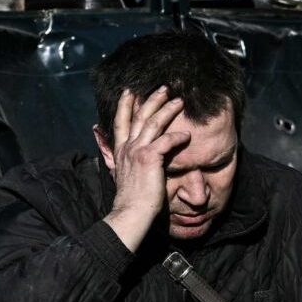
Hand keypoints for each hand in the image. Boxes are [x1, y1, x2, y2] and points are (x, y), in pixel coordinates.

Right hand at [102, 87, 189, 249]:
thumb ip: (119, 162)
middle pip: (139, 116)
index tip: (130, 92)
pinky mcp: (148, 158)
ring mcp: (136, 151)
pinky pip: (165, 140)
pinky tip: (187, 135)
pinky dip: (177, 136)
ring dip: (167, 109)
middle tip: (163, 88)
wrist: (130, 214)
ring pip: (152, 122)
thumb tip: (114, 154)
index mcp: (120, 151)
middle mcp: (126, 147)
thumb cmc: (131, 200)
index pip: (120, 122)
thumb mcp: (120, 176)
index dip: (125, 106)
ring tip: (179, 101)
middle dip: (151, 100)